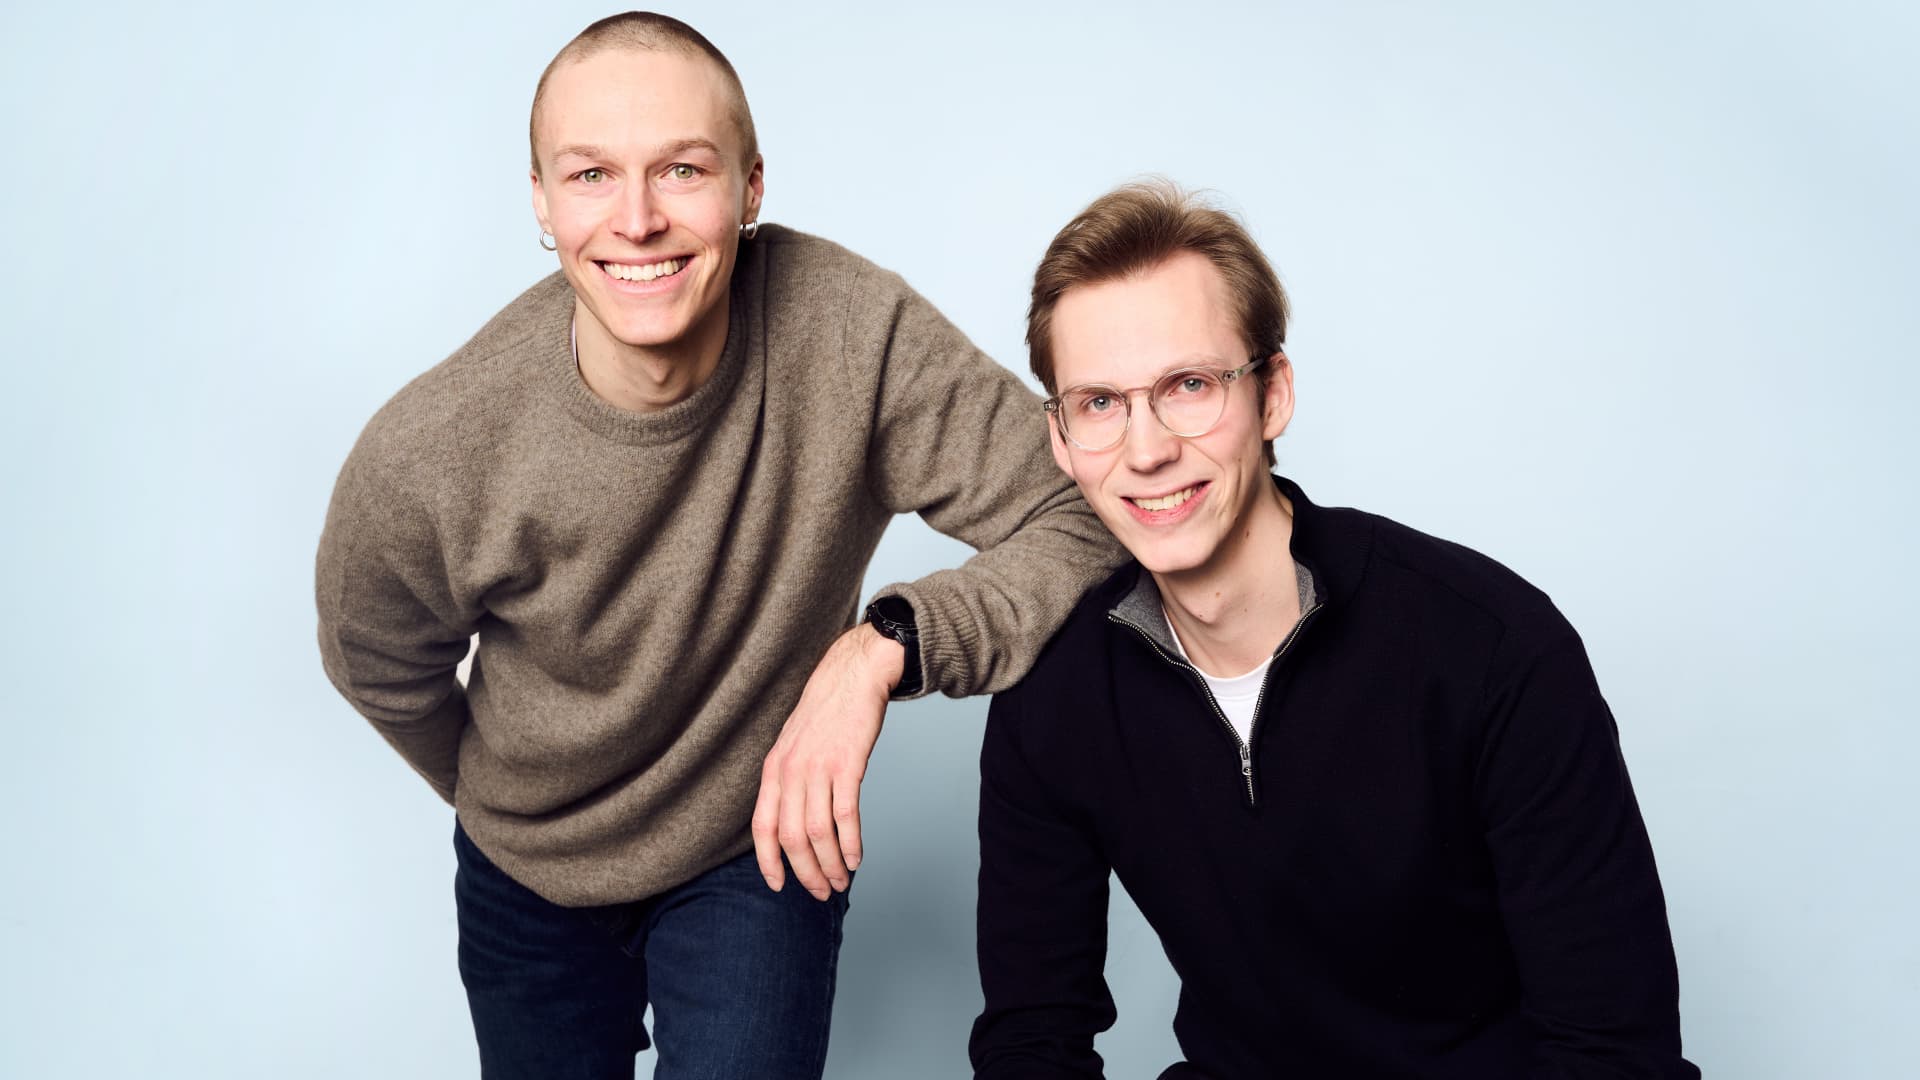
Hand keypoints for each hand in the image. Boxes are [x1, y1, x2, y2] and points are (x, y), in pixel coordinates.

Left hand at [752, 623, 904, 898]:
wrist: (852, 676)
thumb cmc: (826, 713)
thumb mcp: (792, 746)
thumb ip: (788, 781)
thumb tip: (792, 823)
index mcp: (773, 770)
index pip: (762, 828)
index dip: (769, 862)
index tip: (779, 886)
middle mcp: (791, 772)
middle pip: (792, 837)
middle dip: (806, 873)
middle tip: (821, 893)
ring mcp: (818, 768)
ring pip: (819, 833)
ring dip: (830, 864)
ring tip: (842, 881)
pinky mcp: (847, 765)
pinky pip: (846, 816)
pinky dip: (851, 844)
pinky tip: (856, 858)